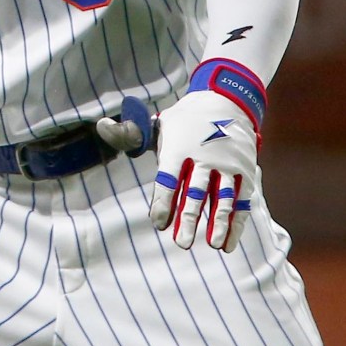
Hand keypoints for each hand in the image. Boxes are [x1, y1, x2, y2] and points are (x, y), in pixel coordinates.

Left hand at [96, 63, 265, 253]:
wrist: (225, 101)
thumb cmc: (184, 122)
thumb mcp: (157, 124)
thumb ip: (130, 134)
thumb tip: (101, 126)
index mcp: (179, 148)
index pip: (169, 179)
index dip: (164, 201)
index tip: (158, 223)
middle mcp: (204, 157)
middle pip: (196, 192)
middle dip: (189, 218)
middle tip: (182, 243)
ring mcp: (227, 165)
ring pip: (223, 197)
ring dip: (218, 221)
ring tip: (213, 244)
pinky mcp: (244, 171)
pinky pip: (241, 199)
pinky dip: (236, 222)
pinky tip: (228, 243)